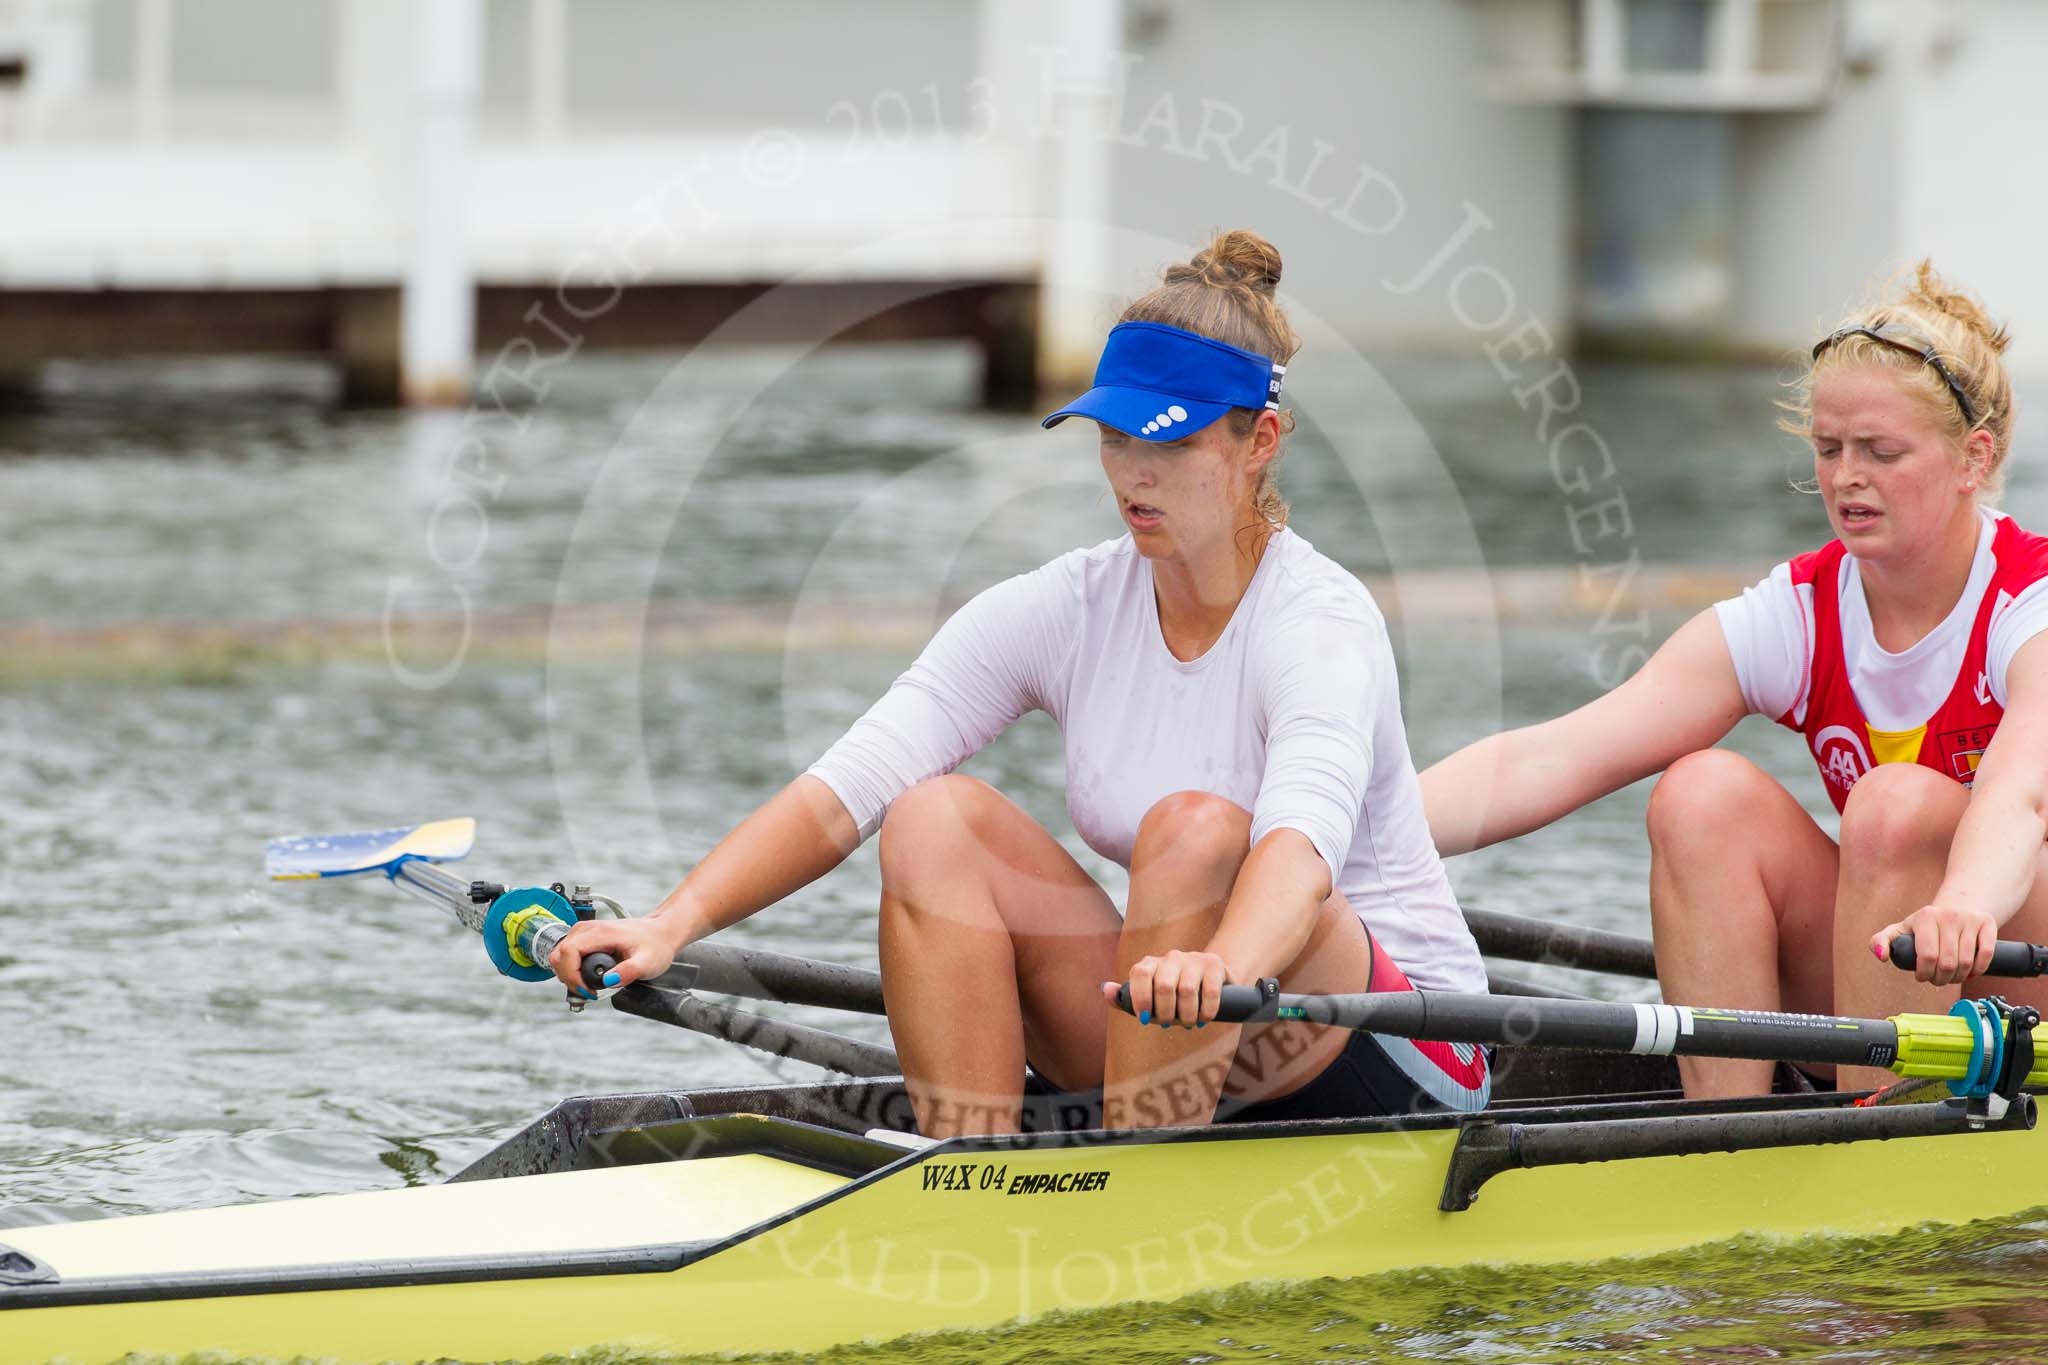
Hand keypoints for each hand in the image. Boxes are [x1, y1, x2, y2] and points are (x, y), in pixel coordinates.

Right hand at [548, 915, 685, 994]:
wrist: (660, 933)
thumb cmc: (655, 945)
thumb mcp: (647, 962)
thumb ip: (628, 971)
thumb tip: (608, 981)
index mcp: (600, 932)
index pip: (568, 953)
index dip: (572, 976)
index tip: (589, 991)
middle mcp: (588, 929)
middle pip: (559, 956)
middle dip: (569, 979)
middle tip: (589, 991)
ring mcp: (584, 932)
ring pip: (559, 956)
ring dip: (569, 975)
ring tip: (589, 986)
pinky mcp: (584, 938)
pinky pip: (566, 955)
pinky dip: (571, 970)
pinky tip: (588, 978)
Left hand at [1101, 950, 1230, 1028]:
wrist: (1211, 979)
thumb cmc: (1173, 995)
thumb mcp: (1148, 998)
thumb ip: (1124, 998)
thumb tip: (1106, 989)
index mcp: (1150, 964)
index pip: (1139, 974)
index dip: (1141, 999)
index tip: (1145, 1019)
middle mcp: (1171, 957)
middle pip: (1163, 986)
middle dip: (1165, 1013)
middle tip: (1169, 1024)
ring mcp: (1193, 958)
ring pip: (1185, 990)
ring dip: (1186, 1015)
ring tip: (1188, 1023)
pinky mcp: (1213, 964)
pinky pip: (1209, 991)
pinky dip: (1206, 1011)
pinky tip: (1204, 1018)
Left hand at [1871, 904, 2001, 985]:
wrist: (1957, 906)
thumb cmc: (1926, 925)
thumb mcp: (1901, 929)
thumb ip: (1882, 941)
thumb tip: (1881, 957)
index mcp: (1925, 917)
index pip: (1927, 956)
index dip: (1925, 974)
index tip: (1922, 977)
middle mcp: (1948, 916)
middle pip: (1947, 963)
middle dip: (1940, 979)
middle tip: (1937, 980)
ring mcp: (1969, 919)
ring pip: (1966, 962)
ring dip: (1958, 978)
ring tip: (1951, 977)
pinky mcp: (1987, 923)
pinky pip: (1986, 954)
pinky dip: (1979, 969)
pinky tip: (1970, 971)